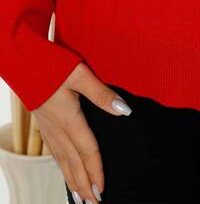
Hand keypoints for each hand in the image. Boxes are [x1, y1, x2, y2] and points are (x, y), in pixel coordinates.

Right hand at [31, 62, 132, 203]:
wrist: (23, 61)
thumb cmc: (52, 65)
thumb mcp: (80, 74)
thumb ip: (102, 93)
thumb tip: (124, 110)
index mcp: (69, 118)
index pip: (87, 151)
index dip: (95, 170)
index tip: (102, 189)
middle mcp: (58, 128)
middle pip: (73, 162)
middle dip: (84, 185)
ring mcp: (49, 128)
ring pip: (62, 161)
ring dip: (73, 180)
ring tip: (81, 198)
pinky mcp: (44, 124)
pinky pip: (54, 153)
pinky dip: (61, 167)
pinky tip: (65, 172)